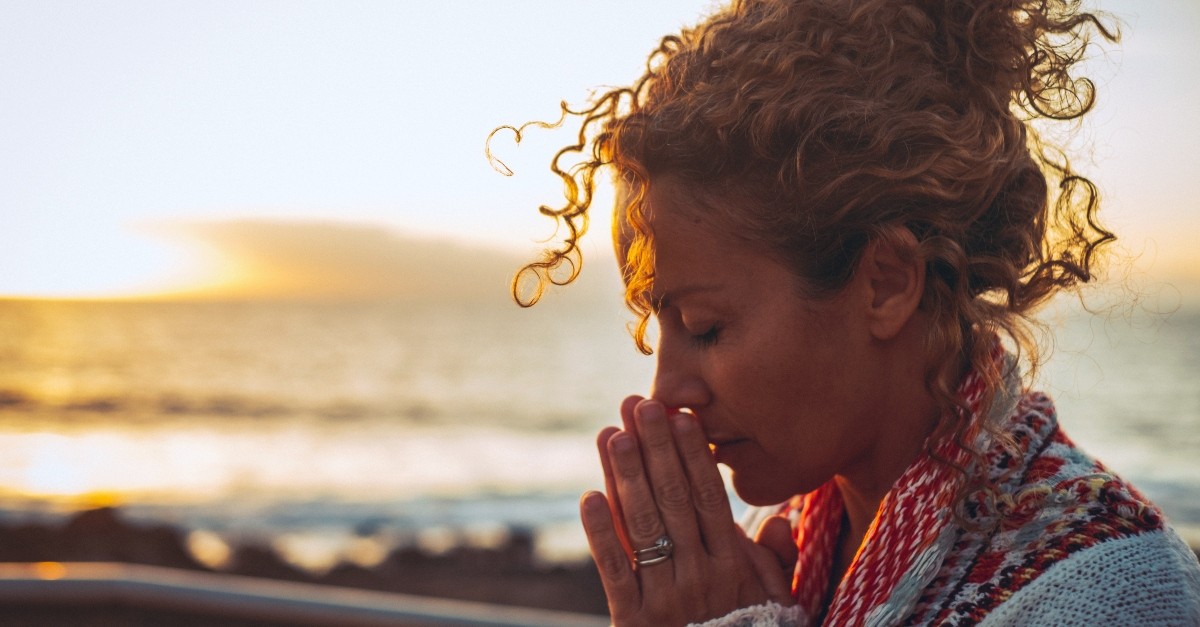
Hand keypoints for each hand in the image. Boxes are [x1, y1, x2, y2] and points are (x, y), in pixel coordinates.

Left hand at [581, 396, 793, 625]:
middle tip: (639, 404)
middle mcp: (700, 576)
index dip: (693, 454)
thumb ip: (777, 558)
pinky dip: (600, 533)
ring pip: (643, 527)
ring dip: (625, 476)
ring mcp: (666, 598)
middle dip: (654, 448)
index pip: (709, 497)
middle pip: (673, 500)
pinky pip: (615, 570)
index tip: (680, 414)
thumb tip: (779, 517)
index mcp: (733, 566)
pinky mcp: (634, 621)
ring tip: (611, 434)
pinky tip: (588, 496)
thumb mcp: (777, 600)